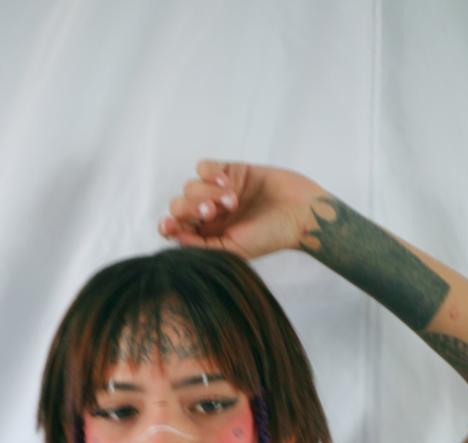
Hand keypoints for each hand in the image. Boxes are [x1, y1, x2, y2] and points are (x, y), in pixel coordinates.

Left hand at [157, 159, 317, 260]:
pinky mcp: (230, 171)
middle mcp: (210, 214)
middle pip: (179, 205)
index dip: (168, 226)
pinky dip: (210, 173)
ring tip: (232, 201)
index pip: (176, 229)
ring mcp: (218, 191)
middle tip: (213, 212)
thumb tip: (173, 237)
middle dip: (191, 207)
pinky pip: (203, 167)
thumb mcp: (233, 250)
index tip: (169, 225)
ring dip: (208, 192)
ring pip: (190, 185)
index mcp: (208, 236)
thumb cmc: (270, 237)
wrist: (299, 212)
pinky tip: (228, 182)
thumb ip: (202, 247)